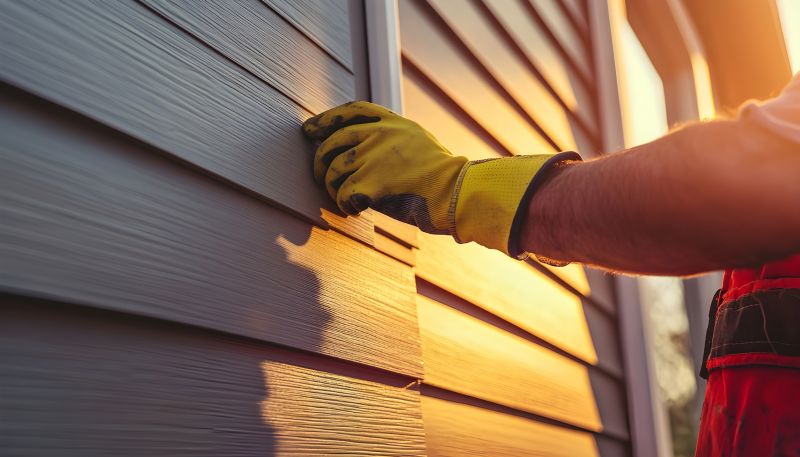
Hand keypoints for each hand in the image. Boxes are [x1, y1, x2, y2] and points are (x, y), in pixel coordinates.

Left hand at [302, 101, 465, 234]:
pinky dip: (344, 205)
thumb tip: (359, 149)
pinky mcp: (372, 184)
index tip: (309, 129)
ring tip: (343, 199)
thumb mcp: (419, 142)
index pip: (351, 111)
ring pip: (334, 171)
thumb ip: (391, 140)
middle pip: (332, 142)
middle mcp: (380, 136)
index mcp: (393, 123)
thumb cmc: (442, 177)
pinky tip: (355, 210)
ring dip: (332, 188)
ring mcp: (374, 158)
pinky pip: (343, 194)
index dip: (326, 119)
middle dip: (320, 161)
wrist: (457, 193)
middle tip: (320, 176)